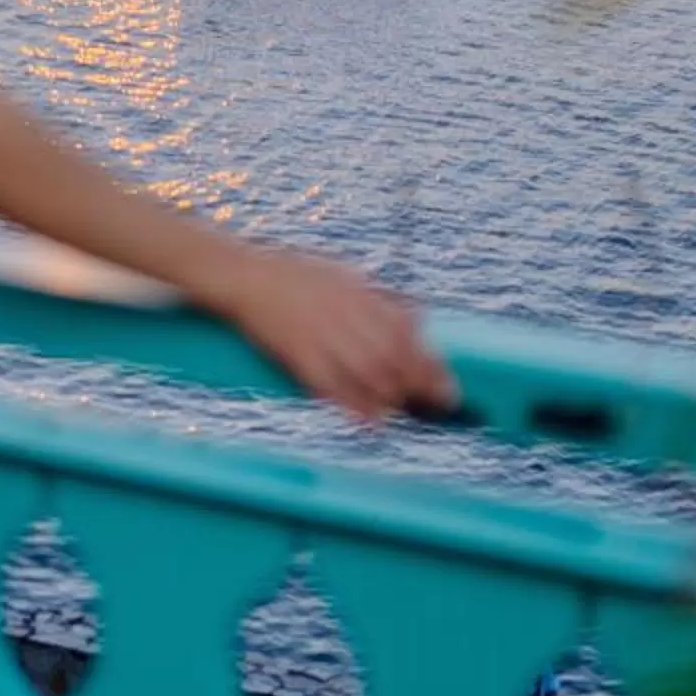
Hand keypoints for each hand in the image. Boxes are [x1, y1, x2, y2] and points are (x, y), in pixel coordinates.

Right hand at [215, 241, 455, 422]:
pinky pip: (330, 386)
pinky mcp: (297, 355)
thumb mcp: (344, 275)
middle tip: (443, 403)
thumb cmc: (297, 274)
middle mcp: (344, 314)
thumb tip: (417, 320)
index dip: (429, 360)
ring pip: (366, 372)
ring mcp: (320, 336)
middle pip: (391, 355)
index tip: (448, 382)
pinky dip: (354, 406)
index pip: (404, 331)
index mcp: (357, 293)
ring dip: (393, 396)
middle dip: (421, 382)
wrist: (246, 277)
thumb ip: (379, 298)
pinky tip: (373, 421)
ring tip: (411, 411)